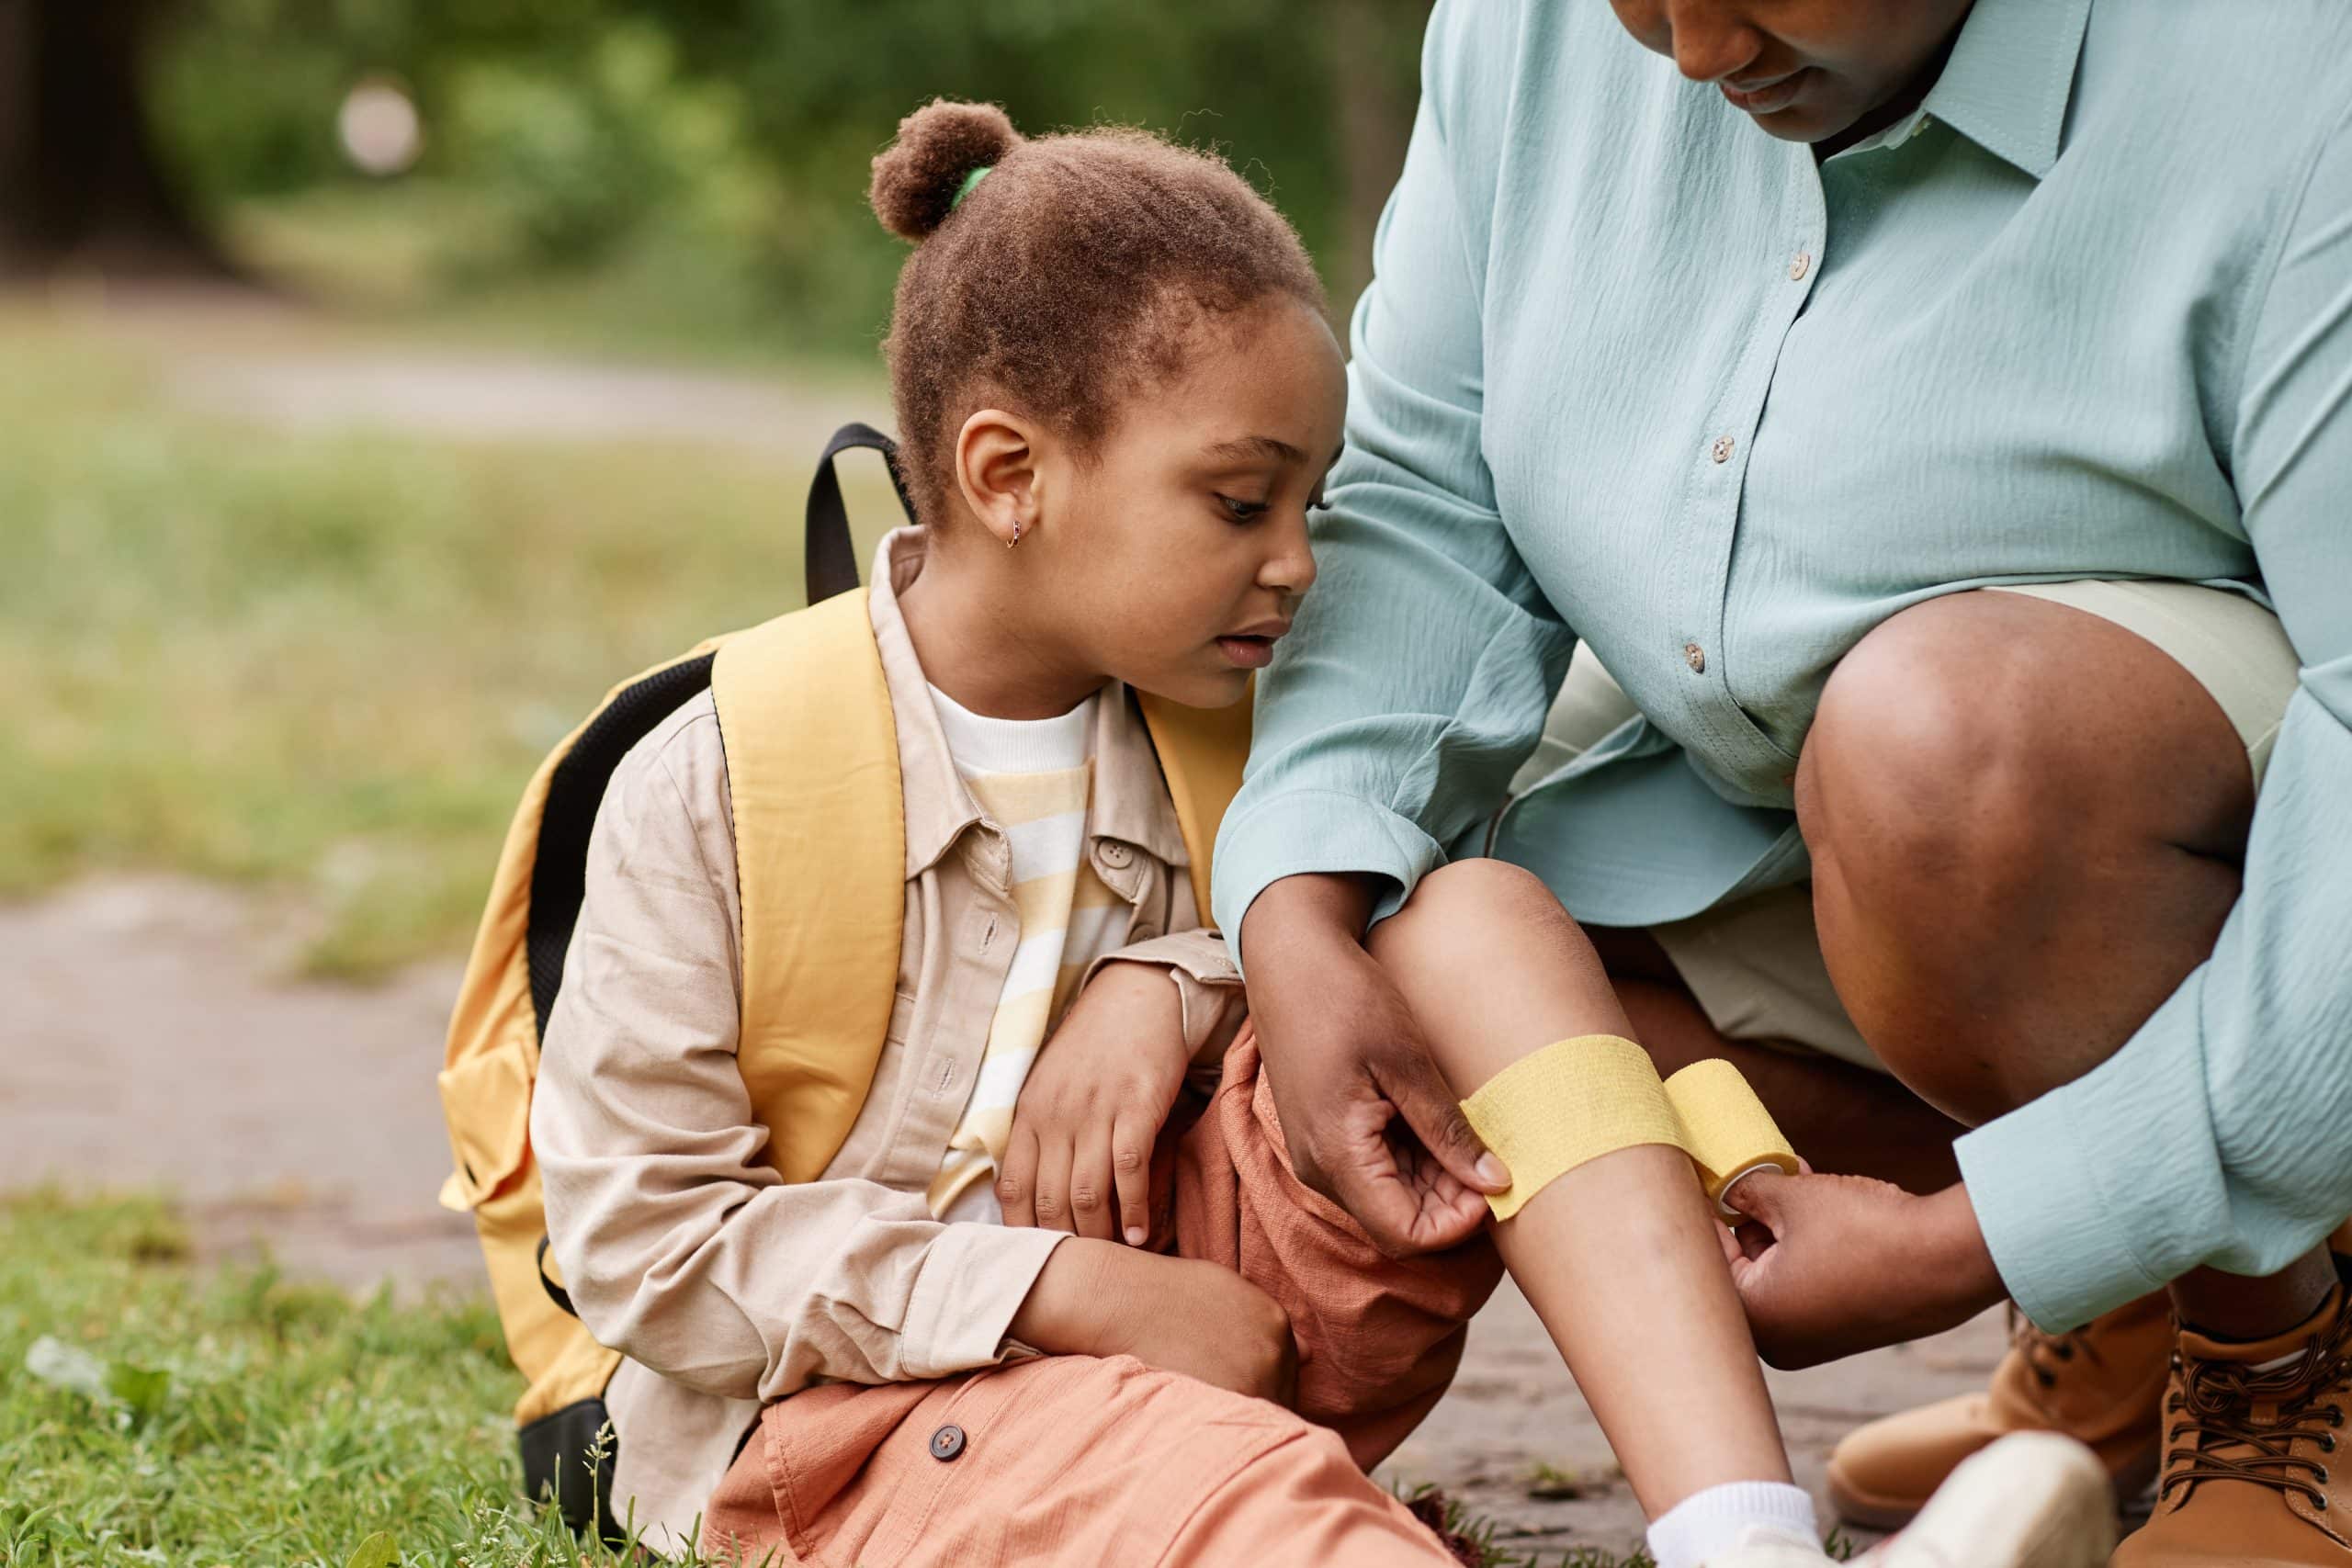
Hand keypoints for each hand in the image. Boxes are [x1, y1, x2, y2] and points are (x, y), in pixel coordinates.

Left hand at [1000, 962, 1189, 1244]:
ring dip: (1100, 1236)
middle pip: (1050, 1199)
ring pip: (1088, 1193)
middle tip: (1081, 1271)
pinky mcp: (1137, 1106)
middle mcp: (1057, 1114)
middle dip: (1064, 1244)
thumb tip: (1032, 1193)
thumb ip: (1039, 1133)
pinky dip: (1135, 1209)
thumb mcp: (1050, 1084)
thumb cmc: (1095, 1047)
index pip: (1013, 1187)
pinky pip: (1130, 1170)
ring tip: (1113, 1260)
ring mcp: (1097, 1110)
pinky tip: (1142, 1235)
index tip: (1035, 1260)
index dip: (1021, 1231)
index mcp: (1030, 1112)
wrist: (1139, 997)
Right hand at [1009, 1238, 1296, 1403]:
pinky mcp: (1223, 1400)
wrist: (1123, 1298)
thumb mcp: (1228, 1291)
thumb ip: (1267, 1322)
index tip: (1239, 1392)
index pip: (1289, 1374)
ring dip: (1241, 1422)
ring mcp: (1250, 1377)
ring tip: (1208, 1413)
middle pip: (1281, 1399)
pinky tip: (1199, 1421)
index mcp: (1277, 1322)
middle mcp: (1274, 1350)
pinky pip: (1235, 1429)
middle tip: (1221, 1406)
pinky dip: (1223, 1432)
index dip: (1264, 1387)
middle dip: (1257, 1404)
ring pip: (1261, 1417)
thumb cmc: (1168, 1293)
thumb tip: (1311, 1356)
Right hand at [1239, 874, 1506, 1257]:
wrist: (1288, 956)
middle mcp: (1319, 1168)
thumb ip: (1448, 1130)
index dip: (1458, 1223)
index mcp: (1338, 1155)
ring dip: (1434, 1181)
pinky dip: (1411, 1160)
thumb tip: (1496, 1183)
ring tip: (1468, 1133)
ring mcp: (1316, 1153)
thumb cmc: (1344, 998)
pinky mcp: (1320, 1135)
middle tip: (1492, 1155)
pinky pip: (1371, 1171)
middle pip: (1398, 1223)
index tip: (1494, 1181)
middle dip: (1451, 1203)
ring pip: (1387, 1199)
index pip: (1407, 1235)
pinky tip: (1437, 1123)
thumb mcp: (1407, 1063)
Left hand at [1720, 1172, 2005, 1367]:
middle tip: (1747, 1174)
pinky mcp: (1845, 1330)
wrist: (1950, 1260)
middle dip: (1746, 1217)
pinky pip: (1808, 1282)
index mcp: (1755, 1318)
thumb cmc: (1865, 1232)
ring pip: (1777, 1272)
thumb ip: (1748, 1190)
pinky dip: (1805, 1246)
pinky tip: (1814, 1201)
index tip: (1699, 1180)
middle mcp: (1779, 1342)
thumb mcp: (1793, 1198)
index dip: (1705, 1212)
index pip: (1709, 1258)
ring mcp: (1814, 1340)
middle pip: (1741, 1268)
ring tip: (1788, 1178)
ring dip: (1778, 1226)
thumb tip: (1729, 1187)